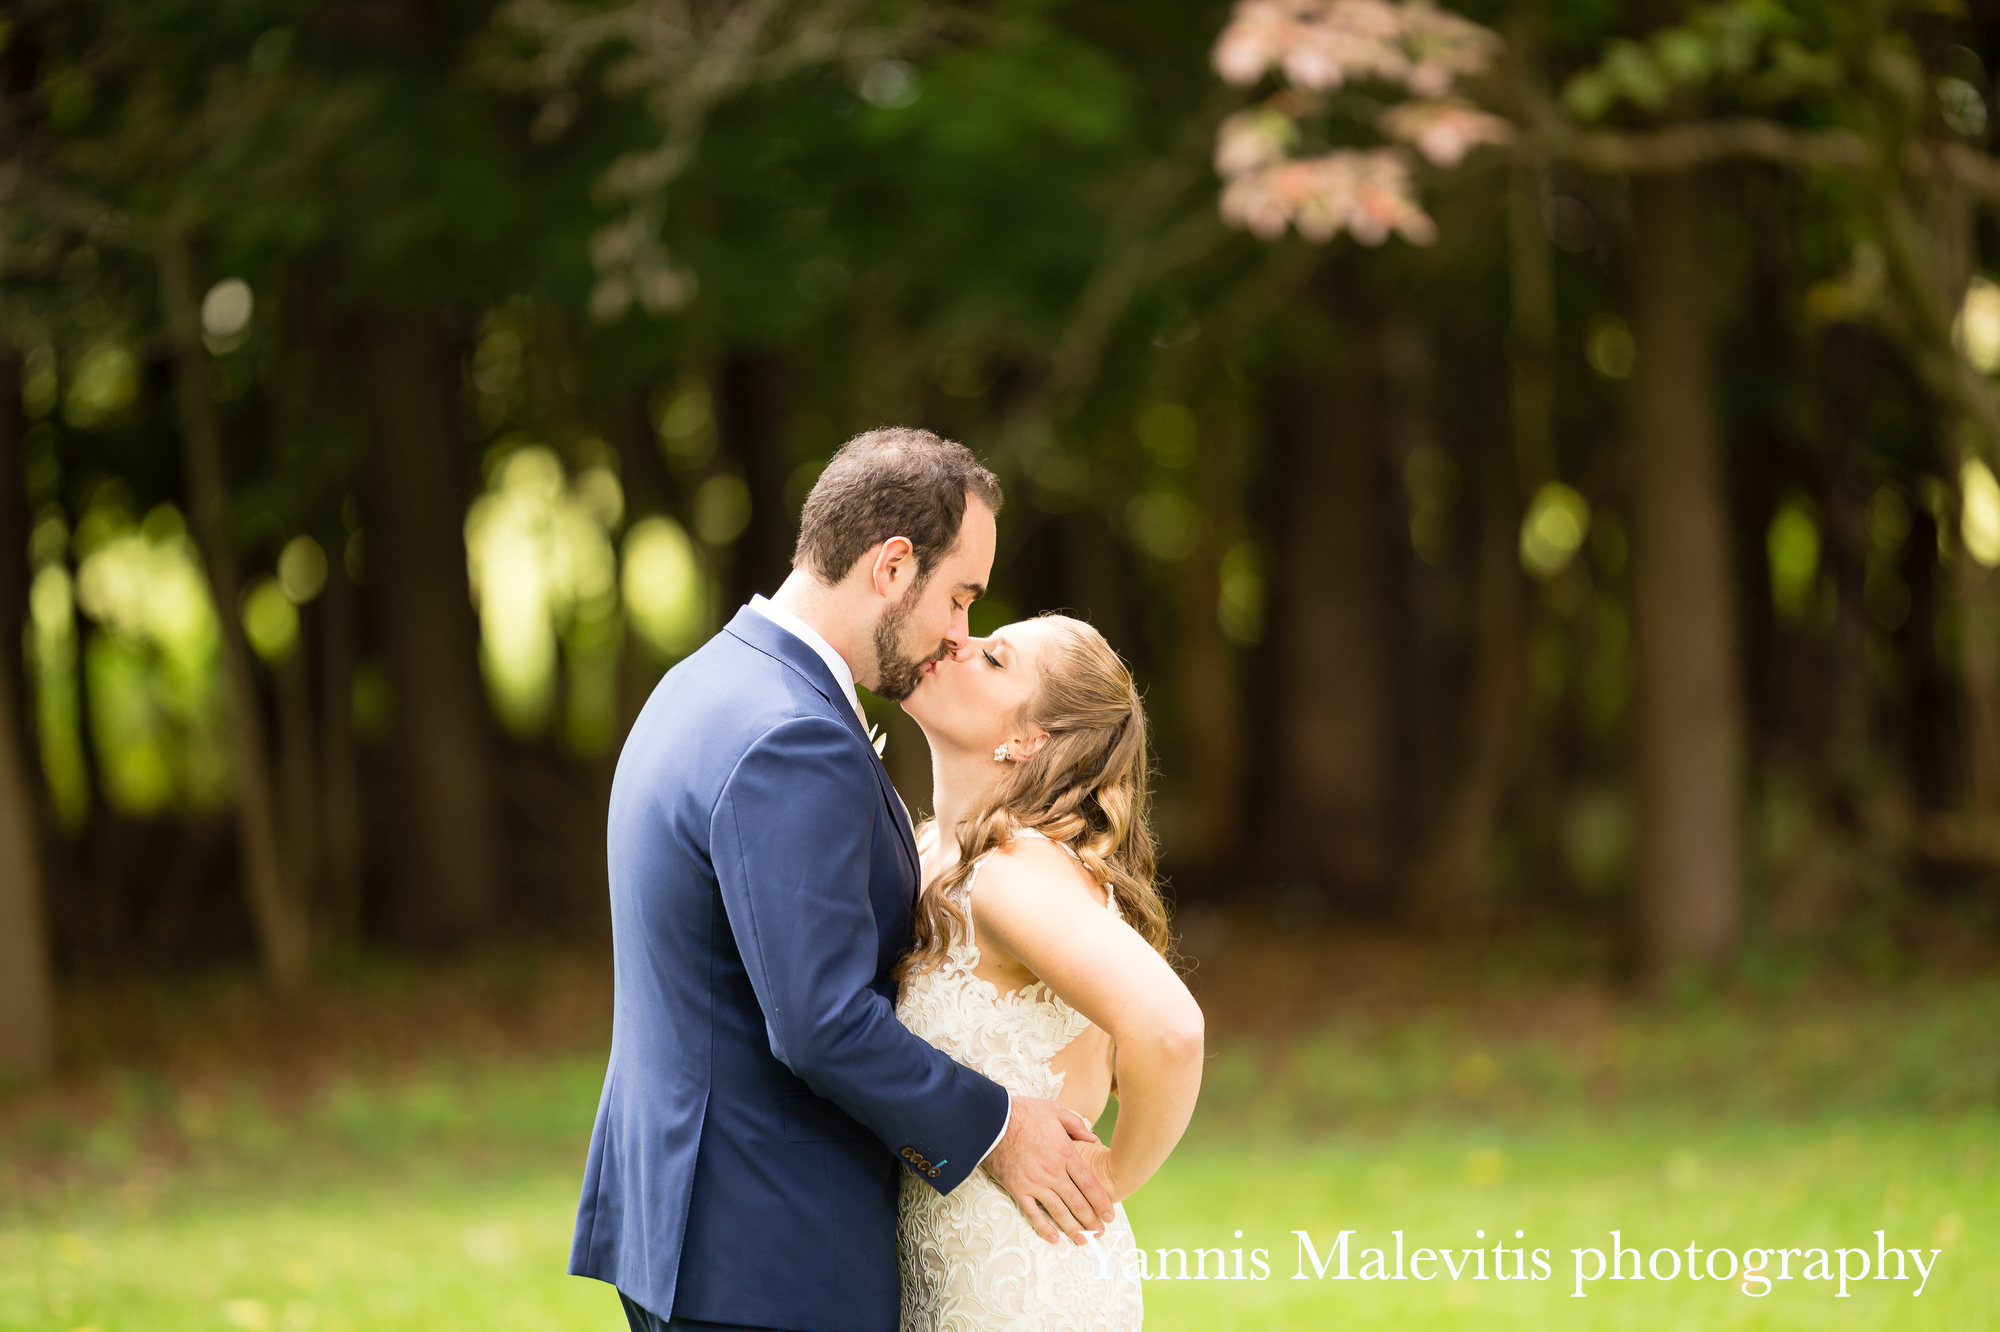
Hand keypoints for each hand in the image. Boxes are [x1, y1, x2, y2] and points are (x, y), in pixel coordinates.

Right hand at [982, 1096, 1113, 1245]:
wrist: (992, 1121)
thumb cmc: (1024, 1113)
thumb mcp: (1055, 1111)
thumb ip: (1077, 1125)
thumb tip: (1094, 1139)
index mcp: (1065, 1153)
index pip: (1089, 1183)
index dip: (1101, 1202)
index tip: (1109, 1214)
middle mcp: (1053, 1172)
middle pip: (1077, 1201)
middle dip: (1091, 1220)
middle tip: (1100, 1232)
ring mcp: (1035, 1183)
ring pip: (1058, 1211)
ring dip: (1073, 1228)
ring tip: (1083, 1239)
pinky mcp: (1018, 1189)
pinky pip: (1033, 1213)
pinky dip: (1043, 1227)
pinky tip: (1054, 1237)